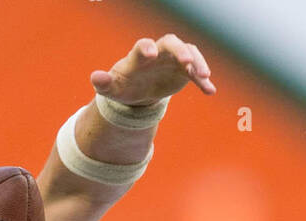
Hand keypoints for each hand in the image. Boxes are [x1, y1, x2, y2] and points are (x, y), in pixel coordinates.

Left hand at [91, 34, 214, 105]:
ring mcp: (174, 60)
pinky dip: (203, 81)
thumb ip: (104, 83)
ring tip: (204, 76)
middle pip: (172, 43)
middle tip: (188, 62)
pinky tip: (210, 91)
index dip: (147, 47)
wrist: (138, 91)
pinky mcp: (185, 72)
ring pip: (190, 53)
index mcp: (140, 55)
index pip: (144, 45)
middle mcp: (159, 52)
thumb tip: (95, 78)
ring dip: (198, 63)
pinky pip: (197, 73)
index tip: (150, 53)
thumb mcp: (112, 88)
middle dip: (180, 51)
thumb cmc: (124, 85)